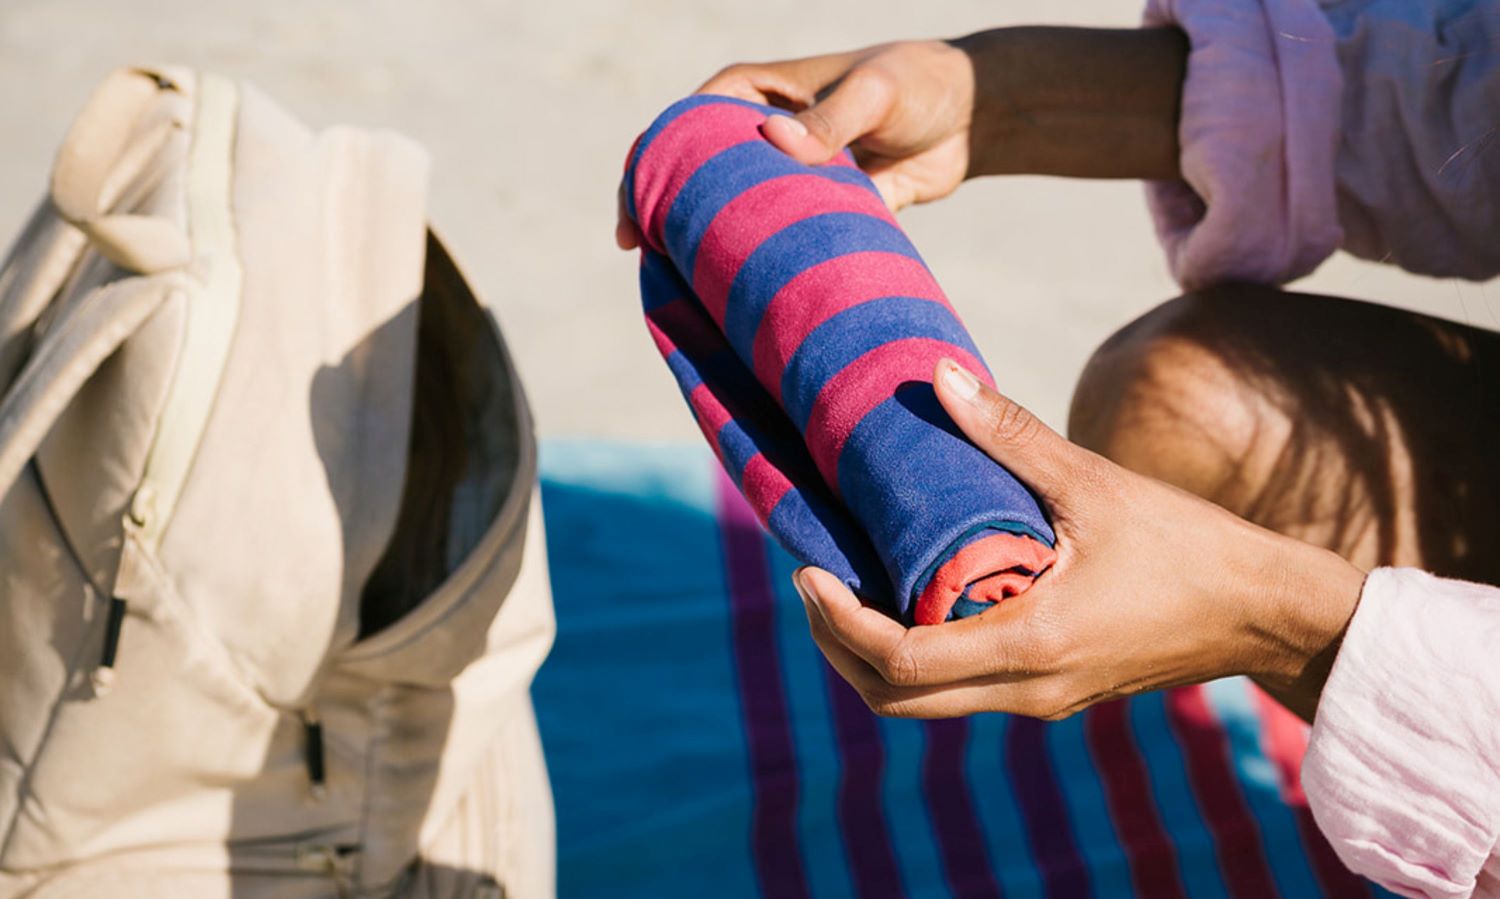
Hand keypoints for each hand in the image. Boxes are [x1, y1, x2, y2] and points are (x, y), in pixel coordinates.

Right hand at [615, 40, 974, 249]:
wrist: (975, 118)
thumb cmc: (920, 83)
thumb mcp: (874, 91)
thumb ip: (829, 119)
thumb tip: (775, 144)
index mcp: (761, 91)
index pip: (689, 121)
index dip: (654, 156)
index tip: (637, 201)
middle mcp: (765, 135)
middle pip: (699, 172)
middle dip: (666, 208)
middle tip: (640, 251)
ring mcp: (788, 177)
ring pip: (734, 213)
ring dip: (708, 244)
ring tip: (678, 282)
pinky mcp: (817, 213)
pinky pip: (778, 242)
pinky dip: (759, 266)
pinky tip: (739, 298)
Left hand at [796, 359, 1364, 721]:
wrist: (1268, 613)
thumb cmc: (1192, 549)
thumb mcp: (1096, 483)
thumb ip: (1011, 434)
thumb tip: (941, 375)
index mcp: (1031, 647)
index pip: (900, 662)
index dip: (840, 622)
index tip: (809, 571)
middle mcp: (1028, 692)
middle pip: (895, 700)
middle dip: (839, 647)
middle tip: (813, 582)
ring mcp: (1042, 702)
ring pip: (925, 705)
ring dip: (875, 657)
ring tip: (849, 588)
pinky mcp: (1055, 693)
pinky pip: (962, 691)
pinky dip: (919, 657)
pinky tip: (914, 599)